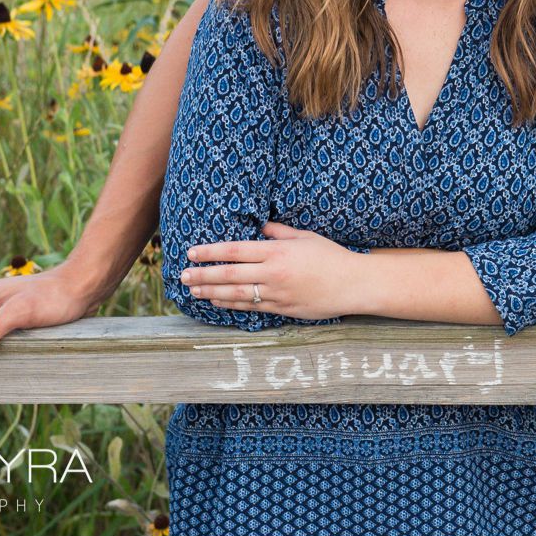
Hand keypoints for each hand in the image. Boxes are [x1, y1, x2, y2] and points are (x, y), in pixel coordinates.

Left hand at [181, 222, 365, 321]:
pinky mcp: (282, 309)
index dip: (211, 252)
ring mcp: (276, 294)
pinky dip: (231, 305)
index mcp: (277, 251)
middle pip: (229, 275)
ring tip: (193, 290)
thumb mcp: (305, 237)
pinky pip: (251, 307)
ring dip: (211, 292)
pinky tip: (217, 302)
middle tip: (182, 275)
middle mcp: (273, 273)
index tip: (192, 253)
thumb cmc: (332, 256)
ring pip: (235, 294)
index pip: (235, 251)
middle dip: (203, 275)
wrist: (353, 284)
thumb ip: (279, 231)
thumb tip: (259, 226)